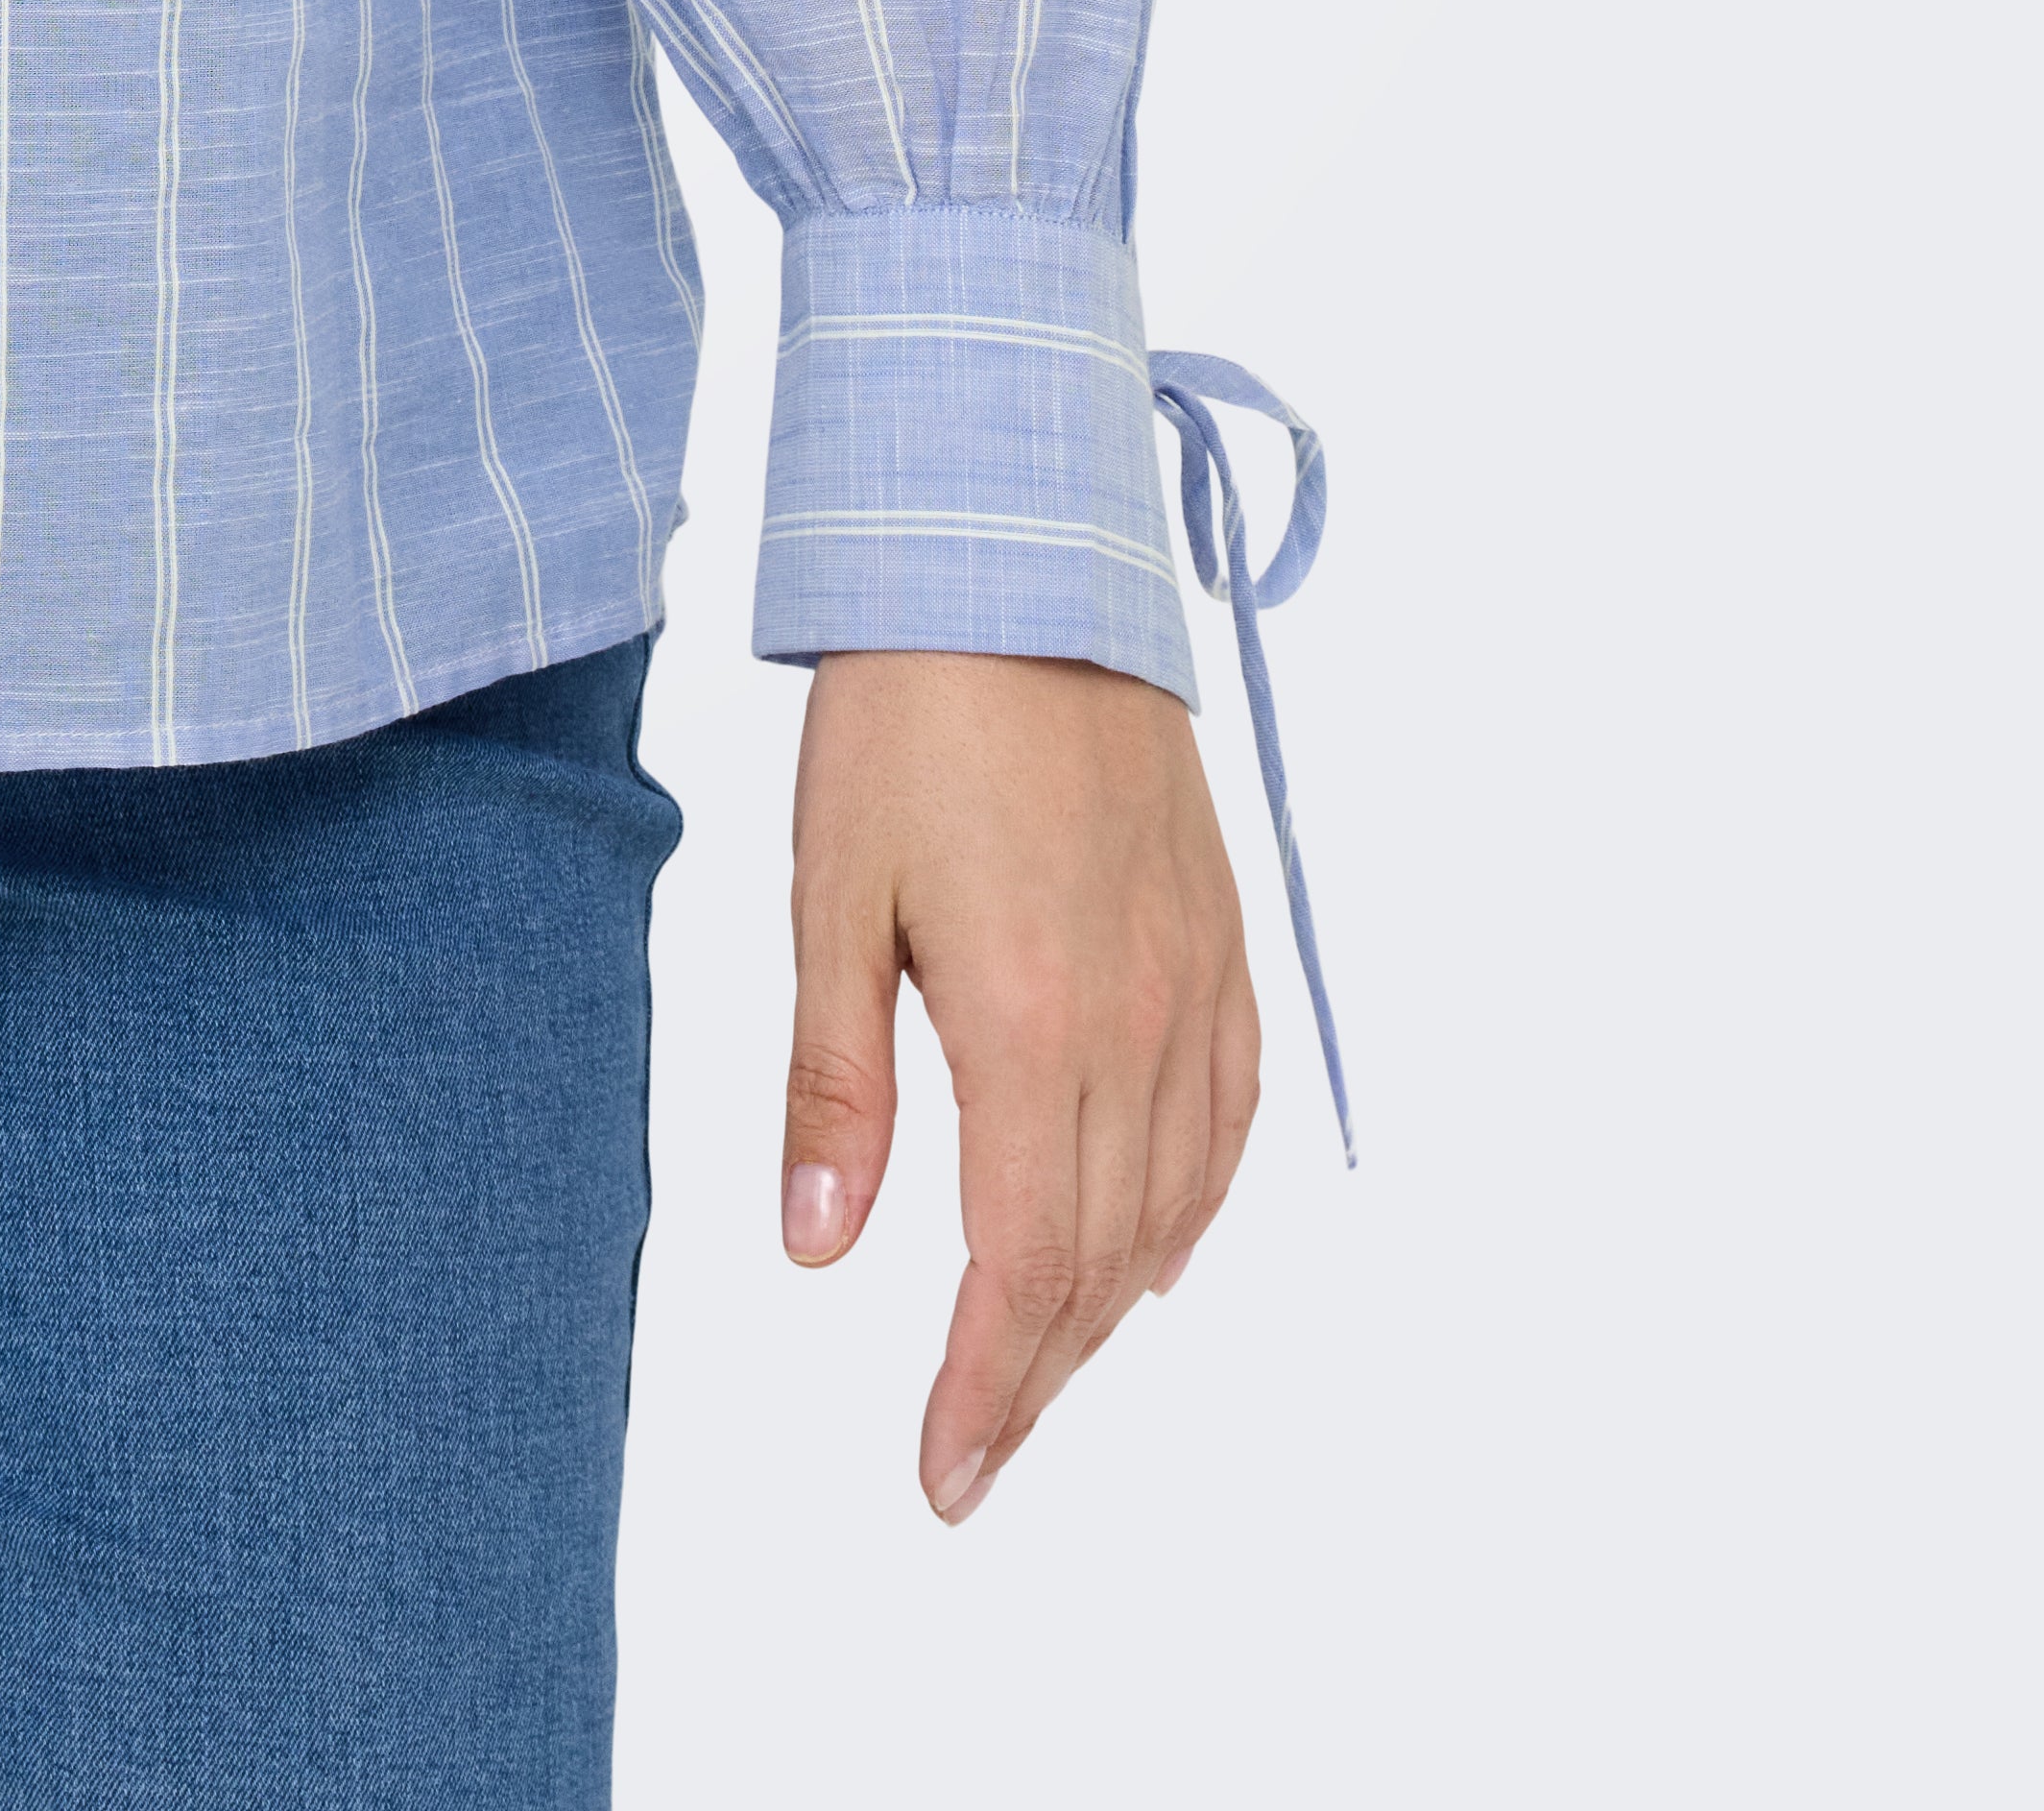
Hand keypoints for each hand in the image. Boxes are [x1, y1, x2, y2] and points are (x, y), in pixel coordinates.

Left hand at [780, 648, 1258, 1521]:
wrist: (1019, 563)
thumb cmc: (908, 716)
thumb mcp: (832, 894)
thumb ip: (833, 1083)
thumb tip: (816, 1251)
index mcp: (1030, 1026)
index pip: (1020, 1268)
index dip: (986, 1390)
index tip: (945, 1480)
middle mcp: (1135, 1025)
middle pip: (1100, 1265)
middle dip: (1035, 1375)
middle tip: (975, 1455)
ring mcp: (1193, 983)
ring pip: (1174, 1207)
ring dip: (1108, 1305)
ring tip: (1036, 1366)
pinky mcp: (1221, 938)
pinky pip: (1228, 1116)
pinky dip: (1189, 1207)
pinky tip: (1149, 1240)